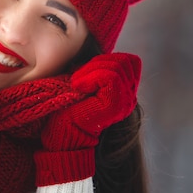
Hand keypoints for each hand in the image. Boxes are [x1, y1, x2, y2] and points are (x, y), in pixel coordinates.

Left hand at [35, 53, 140, 185]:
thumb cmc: (68, 112)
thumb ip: (96, 72)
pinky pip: (110, 77)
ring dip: (92, 69)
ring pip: (117, 66)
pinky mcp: (116, 105)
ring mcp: (125, 101)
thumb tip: (96, 53)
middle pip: (125, 60)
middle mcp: (129, 97)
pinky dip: (90, 76)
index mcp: (125, 91)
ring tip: (77, 83)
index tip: (85, 73)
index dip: (107, 60)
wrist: (63, 139)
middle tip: (79, 77)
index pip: (129, 61)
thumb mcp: (85, 86)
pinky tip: (78, 87)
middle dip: (98, 62)